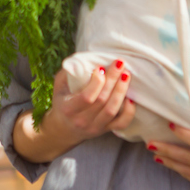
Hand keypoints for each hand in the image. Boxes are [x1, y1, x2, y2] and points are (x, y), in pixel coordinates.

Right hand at [12, 59, 135, 162]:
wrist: (63, 128)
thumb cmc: (62, 101)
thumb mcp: (59, 86)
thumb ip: (69, 72)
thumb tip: (83, 58)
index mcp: (69, 108)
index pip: (86, 97)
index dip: (96, 82)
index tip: (101, 68)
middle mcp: (81, 120)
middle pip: (102, 100)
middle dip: (112, 79)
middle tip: (119, 64)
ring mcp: (95, 127)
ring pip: (112, 110)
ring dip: (121, 91)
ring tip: (126, 75)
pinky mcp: (105, 130)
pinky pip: (121, 123)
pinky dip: (129, 112)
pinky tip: (130, 98)